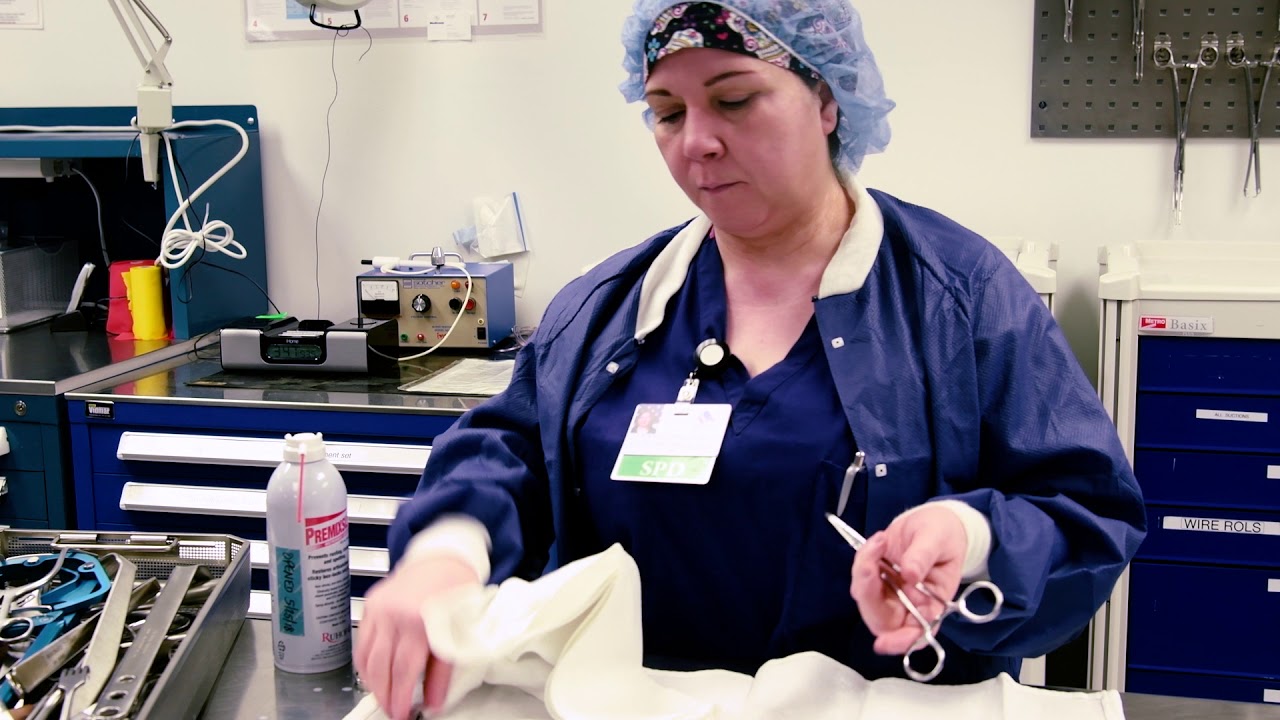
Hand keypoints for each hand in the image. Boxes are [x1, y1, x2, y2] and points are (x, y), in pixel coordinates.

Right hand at [355, 553, 480, 719]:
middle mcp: (394, 614)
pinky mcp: (370, 606)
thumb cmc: (456, 591)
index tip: (403, 715)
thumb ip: (443, 669)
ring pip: (366, 658)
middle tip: (392, 712)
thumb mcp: (460, 629)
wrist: (442, 558)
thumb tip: (433, 701)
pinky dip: (364, 664)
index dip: (400, 697)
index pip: (404, 670)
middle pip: (381, 667)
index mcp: (420, 620)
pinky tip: (373, 677)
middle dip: (385, 696)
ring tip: (384, 698)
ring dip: (373, 683)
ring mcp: (379, 609)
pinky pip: (361, 643)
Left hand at [849, 505, 967, 655]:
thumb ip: (923, 556)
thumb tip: (910, 574)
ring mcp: (891, 594)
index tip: (884, 643)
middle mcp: (910, 605)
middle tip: (870, 562)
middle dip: (869, 595)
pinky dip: (863, 561)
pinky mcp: (877, 581)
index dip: (900, 642)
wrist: (930, 522)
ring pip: (866, 599)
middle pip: (882, 620)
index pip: (917, 633)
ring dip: (864, 572)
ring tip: (879, 543)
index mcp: (933, 604)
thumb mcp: (937, 539)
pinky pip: (861, 579)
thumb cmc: (942, 534)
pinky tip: (876, 544)